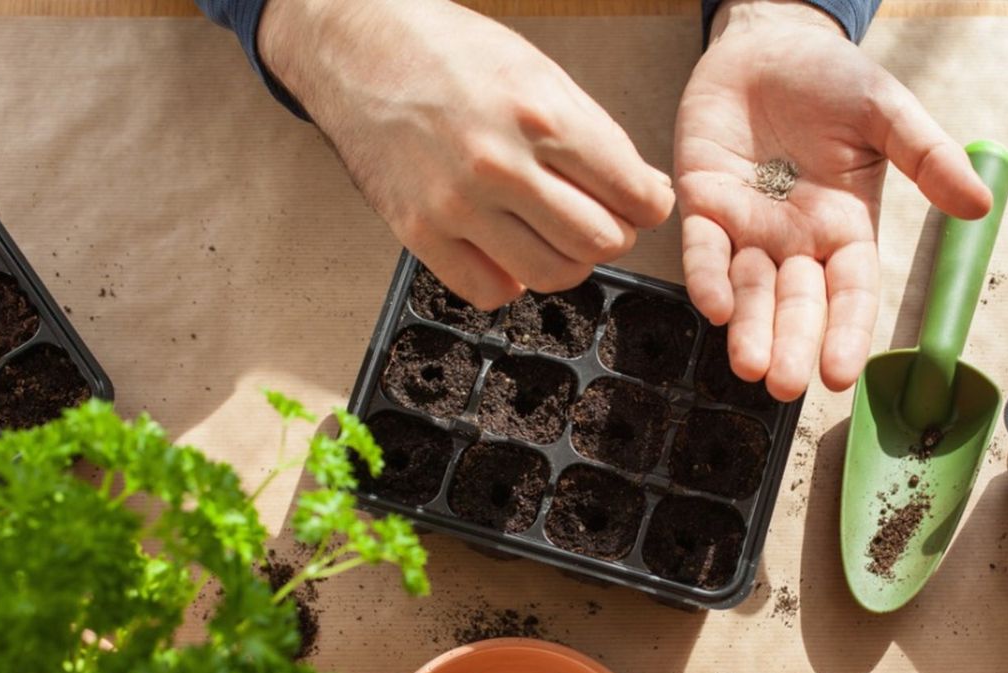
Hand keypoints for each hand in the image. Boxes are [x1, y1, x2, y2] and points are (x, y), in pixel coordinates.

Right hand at [259, 0, 673, 308]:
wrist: (359, 47)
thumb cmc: (450, 54)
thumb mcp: (540, 74)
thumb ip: (597, 137)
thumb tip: (647, 192)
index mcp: (540, 116)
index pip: (633, 194)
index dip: (648, 206)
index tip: (641, 204)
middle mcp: (499, 164)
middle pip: (599, 242)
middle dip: (612, 234)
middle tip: (599, 219)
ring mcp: (456, 204)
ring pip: (552, 274)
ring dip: (567, 262)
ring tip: (555, 235)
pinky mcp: (419, 232)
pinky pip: (490, 290)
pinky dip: (511, 281)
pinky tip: (508, 249)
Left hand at [675, 0, 990, 398]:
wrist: (768, 43)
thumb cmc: (832, 79)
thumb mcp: (887, 113)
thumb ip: (927, 156)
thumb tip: (979, 205)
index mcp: (845, 229)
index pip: (850, 293)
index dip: (847, 333)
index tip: (841, 375)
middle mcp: (795, 240)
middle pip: (796, 304)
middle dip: (790, 345)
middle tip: (785, 386)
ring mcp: (747, 227)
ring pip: (748, 290)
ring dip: (747, 330)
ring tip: (748, 367)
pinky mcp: (703, 205)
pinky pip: (703, 250)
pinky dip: (707, 277)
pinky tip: (713, 307)